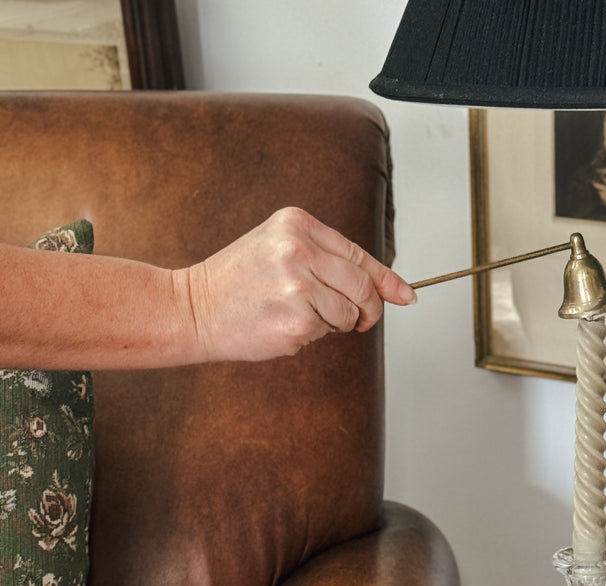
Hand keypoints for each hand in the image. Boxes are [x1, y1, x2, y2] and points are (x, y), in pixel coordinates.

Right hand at [180, 207, 414, 362]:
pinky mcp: (297, 318)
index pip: (358, 254)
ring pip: (350, 313)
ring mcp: (299, 284)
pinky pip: (328, 332)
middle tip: (360, 321)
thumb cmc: (238, 283)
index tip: (406, 295)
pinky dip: (313, 335)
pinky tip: (285, 325)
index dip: (387, 280)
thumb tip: (389, 289)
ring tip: (297, 315)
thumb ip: (328, 261)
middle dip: (368, 309)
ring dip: (335, 323)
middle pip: (363, 286)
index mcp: (297, 224)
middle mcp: (299, 248)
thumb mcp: (279, 250)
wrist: (193, 308)